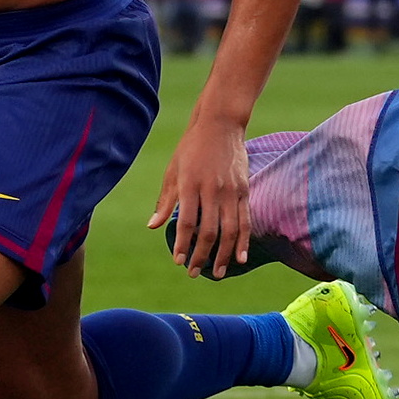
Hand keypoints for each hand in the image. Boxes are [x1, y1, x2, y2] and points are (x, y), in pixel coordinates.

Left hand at [149, 112, 250, 278]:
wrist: (220, 124)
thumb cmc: (191, 148)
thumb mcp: (172, 170)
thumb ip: (165, 201)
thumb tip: (152, 226)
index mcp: (190, 185)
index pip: (186, 222)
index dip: (182, 244)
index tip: (177, 261)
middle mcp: (211, 190)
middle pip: (208, 231)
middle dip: (201, 256)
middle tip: (194, 273)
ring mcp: (230, 191)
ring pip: (229, 230)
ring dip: (223, 255)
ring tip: (217, 273)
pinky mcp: (244, 190)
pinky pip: (245, 221)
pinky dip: (243, 241)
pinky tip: (240, 258)